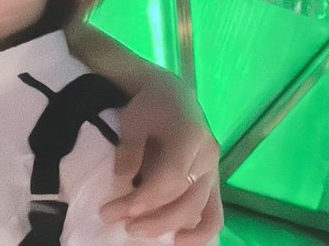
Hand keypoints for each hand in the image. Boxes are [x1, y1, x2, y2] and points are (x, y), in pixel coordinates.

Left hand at [100, 77, 222, 244]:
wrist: (173, 96)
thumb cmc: (151, 106)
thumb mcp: (133, 118)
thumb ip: (129, 149)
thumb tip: (123, 181)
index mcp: (191, 135)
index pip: (170, 178)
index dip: (143, 198)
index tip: (114, 209)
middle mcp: (208, 156)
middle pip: (184, 198)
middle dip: (151, 217)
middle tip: (118, 222)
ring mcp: (214, 171)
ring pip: (199, 209)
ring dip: (167, 226)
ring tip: (137, 232)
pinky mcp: (213, 182)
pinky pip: (215, 213)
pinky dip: (201, 232)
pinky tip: (179, 242)